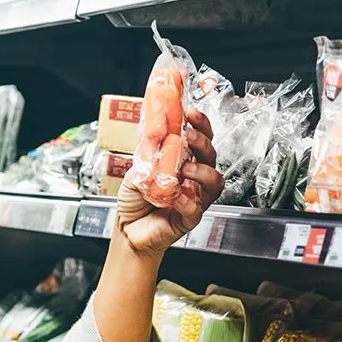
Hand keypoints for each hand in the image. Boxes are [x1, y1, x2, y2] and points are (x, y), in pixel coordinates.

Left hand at [117, 108, 224, 256]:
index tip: (190, 113)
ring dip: (202, 170)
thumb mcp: (135, 170)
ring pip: (214, 181)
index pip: (201, 139)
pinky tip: (174, 197)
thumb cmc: (134, 199)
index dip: (200, 125)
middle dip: (203, 142)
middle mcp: (193, 178)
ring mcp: (194, 197)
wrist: (127, 228)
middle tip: (188, 136)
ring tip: (184, 168)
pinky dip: (186, 201)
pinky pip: (196, 209)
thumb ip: (146, 153)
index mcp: (183, 161)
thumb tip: (154, 132)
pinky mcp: (189, 218)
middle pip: (211, 156)